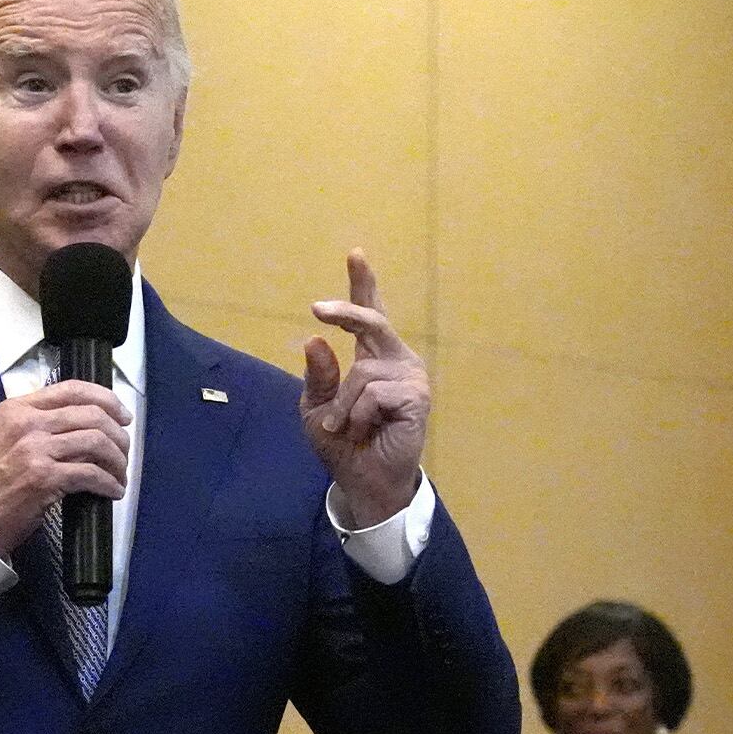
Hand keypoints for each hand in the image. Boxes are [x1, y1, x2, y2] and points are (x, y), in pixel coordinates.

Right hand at [0, 380, 131, 556]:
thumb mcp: (3, 437)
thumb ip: (35, 423)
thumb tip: (81, 422)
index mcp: (17, 409)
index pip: (72, 389)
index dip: (106, 399)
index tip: (121, 414)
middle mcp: (27, 424)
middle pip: (91, 415)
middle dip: (118, 434)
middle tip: (124, 450)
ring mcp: (35, 450)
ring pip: (96, 442)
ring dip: (117, 461)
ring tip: (119, 474)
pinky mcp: (44, 478)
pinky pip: (91, 474)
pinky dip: (109, 483)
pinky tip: (112, 491)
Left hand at [300, 248, 428, 526]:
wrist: (361, 480)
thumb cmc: (342, 443)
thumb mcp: (316, 407)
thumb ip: (318, 375)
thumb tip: (315, 339)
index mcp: (372, 357)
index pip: (368, 314)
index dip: (363, 283)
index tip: (355, 254)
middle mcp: (396, 359)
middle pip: (372, 321)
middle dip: (346, 311)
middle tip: (318, 308)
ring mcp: (410, 376)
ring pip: (362, 372)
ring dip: (344, 406)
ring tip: (349, 427)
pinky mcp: (417, 397)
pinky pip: (372, 394)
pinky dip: (357, 416)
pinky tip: (368, 431)